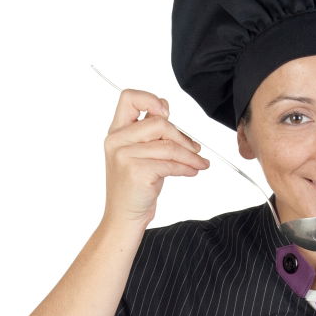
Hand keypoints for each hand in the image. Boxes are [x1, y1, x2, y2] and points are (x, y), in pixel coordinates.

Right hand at [103, 89, 209, 227]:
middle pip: (158, 123)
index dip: (151, 99)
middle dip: (182, 136)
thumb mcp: (139, 154)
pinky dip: (187, 167)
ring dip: (190, 156)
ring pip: (168, 145)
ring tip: (200, 163)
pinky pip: (170, 164)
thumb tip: (165, 105)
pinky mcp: (136, 172)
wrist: (124, 217)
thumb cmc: (135, 187)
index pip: (129, 98)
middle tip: (195, 149)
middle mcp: (116, 140)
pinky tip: (192, 171)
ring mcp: (124, 156)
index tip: (167, 112)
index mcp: (116, 132)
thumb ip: (148, 132)